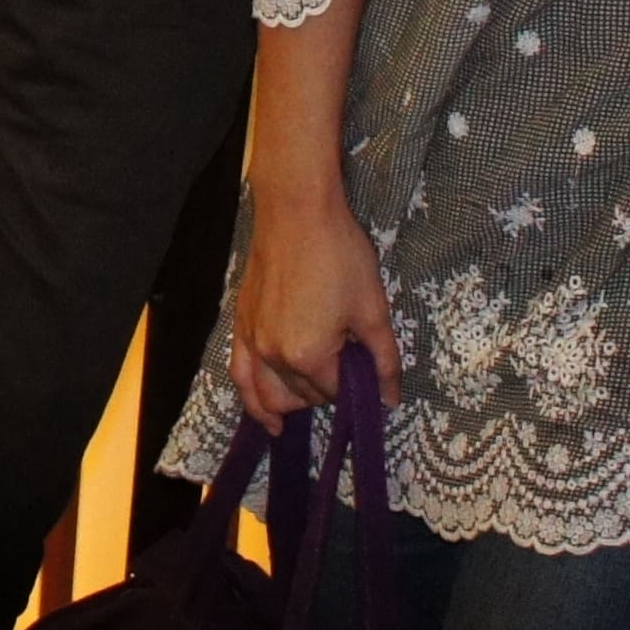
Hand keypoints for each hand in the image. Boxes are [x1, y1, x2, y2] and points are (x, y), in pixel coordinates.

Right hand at [229, 177, 398, 428]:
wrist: (297, 211)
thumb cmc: (340, 255)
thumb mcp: (373, 309)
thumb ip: (383, 361)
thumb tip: (390, 399)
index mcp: (308, 356)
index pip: (335, 392)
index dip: (355, 383)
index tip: (366, 364)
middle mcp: (273, 356)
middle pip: (304, 395)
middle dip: (327, 389)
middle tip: (345, 362)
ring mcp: (252, 341)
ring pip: (268, 395)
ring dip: (290, 406)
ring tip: (306, 413)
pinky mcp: (241, 325)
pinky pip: (240, 374)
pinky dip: (251, 400)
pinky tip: (265, 418)